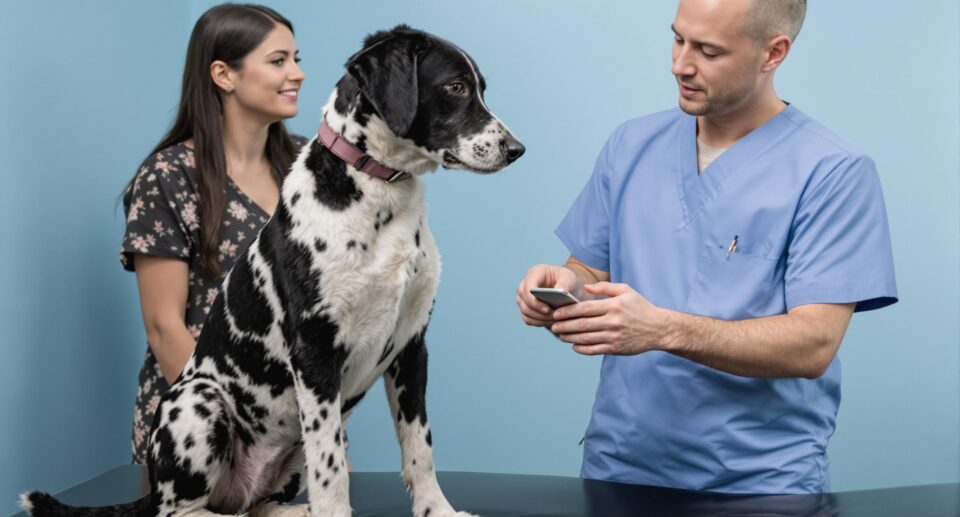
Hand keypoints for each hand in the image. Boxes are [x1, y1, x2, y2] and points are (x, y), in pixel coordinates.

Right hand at [516, 264, 581, 327]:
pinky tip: (550, 322)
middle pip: (524, 302)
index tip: (547, 309)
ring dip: (540, 319)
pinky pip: (528, 319)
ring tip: (554, 320)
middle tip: (554, 317)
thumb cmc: (567, 280)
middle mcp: (525, 285)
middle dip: (539, 313)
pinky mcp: (525, 308)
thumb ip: (565, 283)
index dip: (534, 301)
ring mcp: (523, 297)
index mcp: (534, 273)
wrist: (567, 288)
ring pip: (525, 312)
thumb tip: (559, 291)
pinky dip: (539, 323)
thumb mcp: (569, 278)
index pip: (527, 288)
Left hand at [550, 282, 671, 355]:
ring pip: (586, 338)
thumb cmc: (640, 307)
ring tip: (560, 335)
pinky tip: (574, 346)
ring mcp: (614, 336)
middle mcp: (613, 322)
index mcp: (613, 306)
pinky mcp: (616, 348)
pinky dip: (582, 349)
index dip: (568, 311)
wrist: (658, 329)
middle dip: (564, 325)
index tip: (557, 313)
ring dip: (570, 337)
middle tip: (553, 326)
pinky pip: (594, 350)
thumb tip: (585, 287)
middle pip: (582, 324)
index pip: (585, 308)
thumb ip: (605, 287)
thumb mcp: (626, 291)